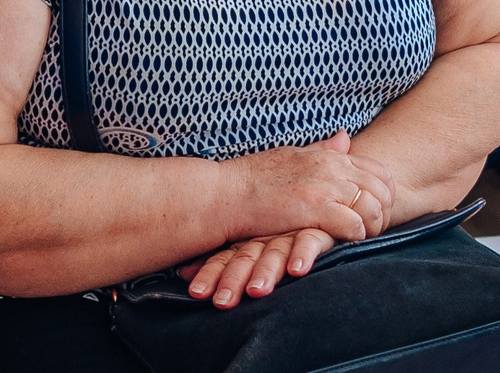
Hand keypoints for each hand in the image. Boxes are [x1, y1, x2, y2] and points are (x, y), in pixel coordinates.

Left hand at [178, 229, 332, 307]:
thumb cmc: (282, 230)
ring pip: (275, 253)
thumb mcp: (252, 245)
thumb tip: (180, 272)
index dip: (211, 273)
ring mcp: (291, 233)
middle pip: (246, 257)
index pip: (225, 257)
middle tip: (223, 301)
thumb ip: (223, 261)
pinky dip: (303, 255)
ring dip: (265, 271)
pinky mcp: (319, 231)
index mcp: (248, 240)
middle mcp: (267, 236)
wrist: (317, 198)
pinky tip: (297, 270)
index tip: (196, 292)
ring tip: (256, 290)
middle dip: (233, 279)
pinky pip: (310, 242)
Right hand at [220, 131, 391, 251]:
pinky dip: (356, 236)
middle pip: (383, 189)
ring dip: (373, 227)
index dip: (385, 195)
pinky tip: (345, 242)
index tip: (376, 213)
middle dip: (385, 212)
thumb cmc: (255, 179)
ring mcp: (325, 186)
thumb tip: (345, 137)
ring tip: (361, 239)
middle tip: (373, 230)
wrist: (226, 193)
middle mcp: (332, 167)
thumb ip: (323, 150)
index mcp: (329, 156)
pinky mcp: (315, 208)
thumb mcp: (293, 156)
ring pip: (374, 207)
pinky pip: (354, 225)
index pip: (379, 171)